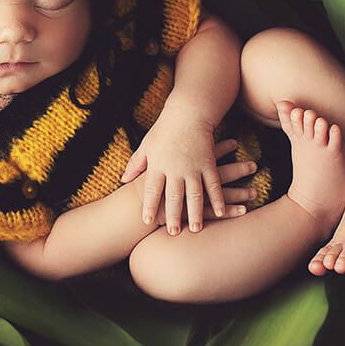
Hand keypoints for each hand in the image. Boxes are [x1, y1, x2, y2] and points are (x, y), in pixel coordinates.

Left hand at [122, 107, 234, 233]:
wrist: (188, 112)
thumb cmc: (164, 129)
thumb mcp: (146, 145)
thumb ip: (136, 164)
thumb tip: (124, 179)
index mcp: (158, 165)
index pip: (152, 190)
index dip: (150, 206)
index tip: (147, 221)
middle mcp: (175, 168)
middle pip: (174, 196)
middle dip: (173, 216)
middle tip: (173, 232)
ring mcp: (193, 166)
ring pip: (195, 194)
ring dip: (196, 213)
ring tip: (196, 229)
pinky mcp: (208, 163)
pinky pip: (213, 184)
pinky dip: (218, 198)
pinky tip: (220, 212)